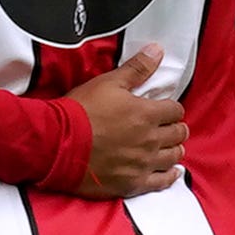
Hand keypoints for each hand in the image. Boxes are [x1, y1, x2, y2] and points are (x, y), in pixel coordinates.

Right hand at [68, 43, 186, 197]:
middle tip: (169, 127)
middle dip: (176, 128)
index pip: (175, 110)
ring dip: (174, 149)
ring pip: (173, 157)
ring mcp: (142, 163)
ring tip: (169, 146)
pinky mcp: (132, 183)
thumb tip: (157, 50)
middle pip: (178, 134)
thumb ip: (136, 68)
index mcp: (147, 114)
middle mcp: (150, 140)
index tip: (165, 109)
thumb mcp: (108, 83)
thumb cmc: (81, 111)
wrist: (56, 144)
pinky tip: (172, 172)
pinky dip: (170, 176)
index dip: (172, 109)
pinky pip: (161, 182)